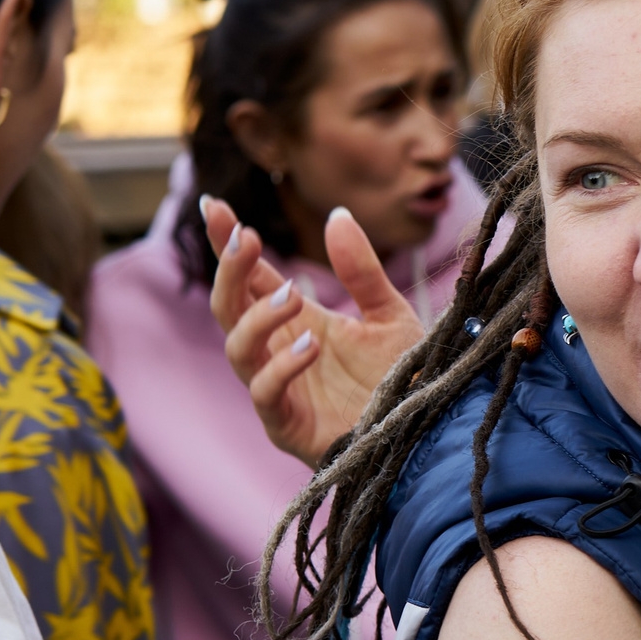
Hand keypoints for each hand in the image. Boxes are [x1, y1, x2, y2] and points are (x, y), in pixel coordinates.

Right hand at [204, 195, 428, 465]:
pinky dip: (281, 367)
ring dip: (258, 317)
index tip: (215, 205)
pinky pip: (266, 394)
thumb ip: (362, 271)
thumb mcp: (389, 315)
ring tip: (292, 293)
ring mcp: (279, 390)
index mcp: (298, 323)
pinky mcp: (287, 425)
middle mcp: (279, 353)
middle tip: (247, 239)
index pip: (251, 279)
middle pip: (229, 308)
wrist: (424, 433)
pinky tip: (311, 343)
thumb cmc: (402, 380)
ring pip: (237, 349)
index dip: (230, 245)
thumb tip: (337, 213)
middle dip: (230, 272)